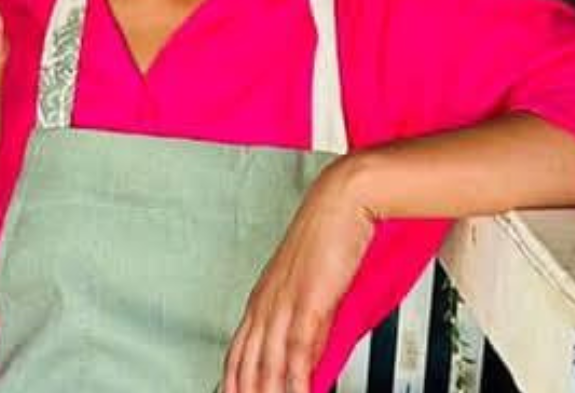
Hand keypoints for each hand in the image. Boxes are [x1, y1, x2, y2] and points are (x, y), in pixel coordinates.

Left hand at [223, 159, 375, 392]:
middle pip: (245, 366)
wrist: (342, 200)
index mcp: (262, 300)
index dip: (232, 383)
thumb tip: (308, 361)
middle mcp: (266, 304)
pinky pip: (298, 352)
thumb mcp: (313, 290)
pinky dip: (296, 382)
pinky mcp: (308, 302)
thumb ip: (309, 328)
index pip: (236, 354)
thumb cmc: (329, 235)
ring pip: (267, 365)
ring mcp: (284, 304)